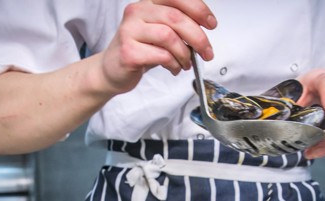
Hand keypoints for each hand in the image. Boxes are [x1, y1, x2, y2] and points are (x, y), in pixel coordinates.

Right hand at [99, 0, 216, 94]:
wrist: (113, 70)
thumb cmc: (140, 50)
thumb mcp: (161, 33)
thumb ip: (179, 27)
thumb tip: (204, 31)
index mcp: (148, 3)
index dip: (198, 9)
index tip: (211, 24)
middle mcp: (137, 11)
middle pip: (176, 18)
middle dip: (198, 37)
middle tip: (207, 53)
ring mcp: (130, 30)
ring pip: (169, 37)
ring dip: (185, 54)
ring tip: (186, 64)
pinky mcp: (129, 51)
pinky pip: (161, 56)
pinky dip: (174, 65)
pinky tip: (174, 68)